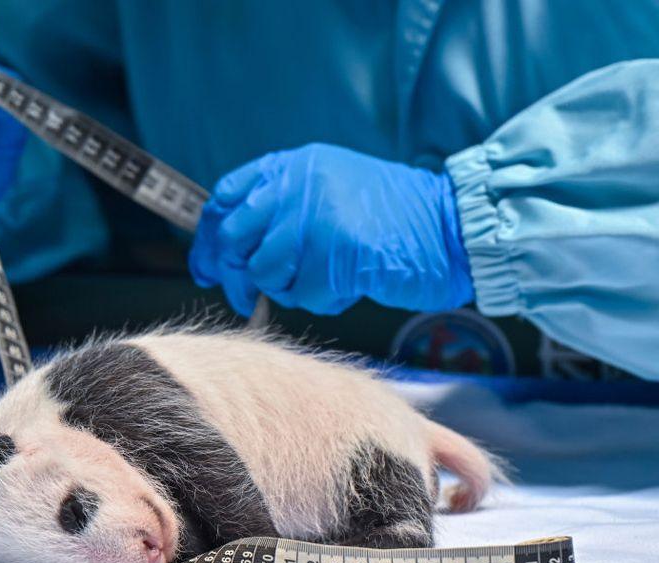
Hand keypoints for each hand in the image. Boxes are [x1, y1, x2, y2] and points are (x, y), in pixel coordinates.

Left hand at [190, 144, 473, 315]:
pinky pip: (304, 294)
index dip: (209, 238)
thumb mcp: (330, 190)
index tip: (206, 267)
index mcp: (295, 166)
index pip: (227, 198)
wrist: (452, 226)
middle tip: (244, 297)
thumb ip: (282, 206)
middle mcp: (300, 184)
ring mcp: (318, 217)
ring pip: (266, 272)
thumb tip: (227, 249)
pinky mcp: (338, 252)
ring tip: (321, 280)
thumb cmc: (393, 218)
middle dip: (234, 275)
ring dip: (288, 289)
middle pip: (235, 238)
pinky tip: (349, 282)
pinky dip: (322, 300)